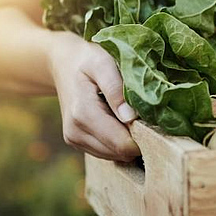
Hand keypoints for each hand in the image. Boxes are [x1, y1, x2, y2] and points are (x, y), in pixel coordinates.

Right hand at [48, 33, 139, 161]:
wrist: (62, 63)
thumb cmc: (86, 59)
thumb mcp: (102, 64)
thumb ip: (116, 89)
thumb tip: (130, 117)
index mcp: (83, 113)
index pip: (121, 144)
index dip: (143, 136)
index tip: (153, 119)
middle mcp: (75, 132)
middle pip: (119, 153)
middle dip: (137, 139)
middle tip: (145, 115)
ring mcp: (74, 139)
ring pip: (114, 155)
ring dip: (127, 140)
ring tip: (129, 114)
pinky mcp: (76, 142)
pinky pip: (106, 152)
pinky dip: (117, 141)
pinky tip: (118, 120)